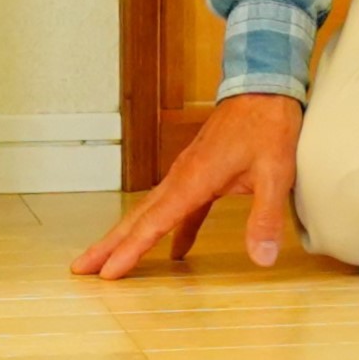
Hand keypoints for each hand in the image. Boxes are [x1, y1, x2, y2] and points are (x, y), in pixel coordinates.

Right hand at [70, 92, 303, 276]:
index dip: (130, 250)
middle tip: (81, 269)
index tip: (107, 273)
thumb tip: (262, 258)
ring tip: (109, 261)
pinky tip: (176, 252)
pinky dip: (170, 229)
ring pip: (150, 211)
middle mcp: (182, 177)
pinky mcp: (199, 172)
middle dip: (109, 245)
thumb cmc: (269, 125)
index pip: (155, 223)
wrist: (264, 86)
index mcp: (194, 180)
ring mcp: (187, 173)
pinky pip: (177, 207)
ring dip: (128, 236)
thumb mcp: (276, 173)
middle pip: (138, 218)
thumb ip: (266, 216)